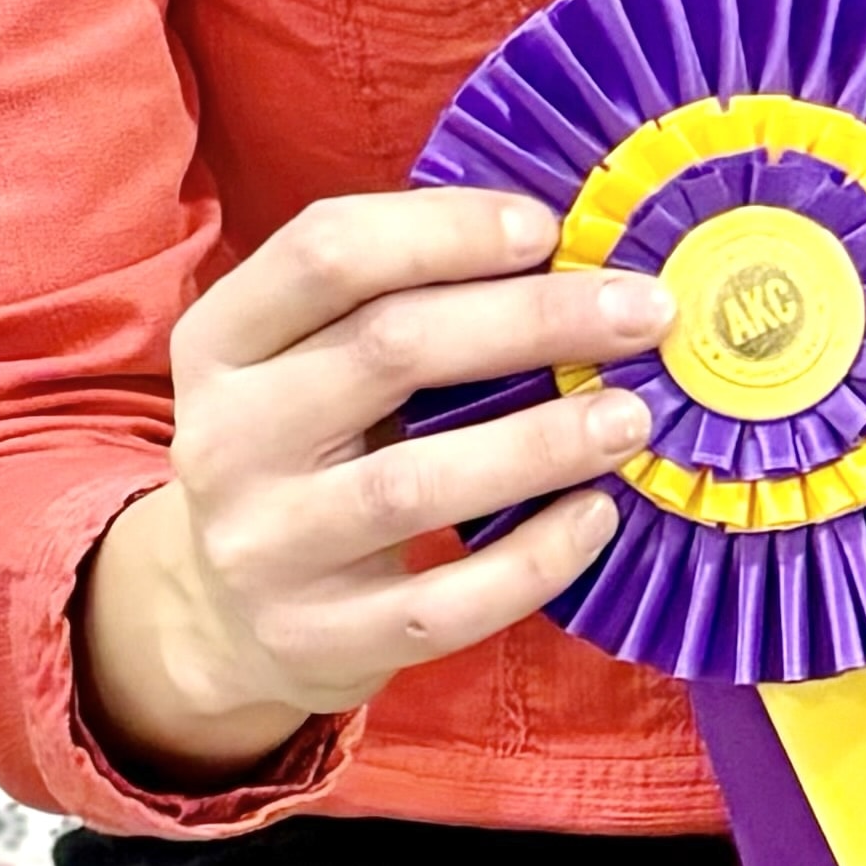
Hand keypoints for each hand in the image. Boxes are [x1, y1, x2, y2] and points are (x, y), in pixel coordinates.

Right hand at [76, 186, 668, 782]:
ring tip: (632, 417)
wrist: (220, 618)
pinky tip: (596, 516)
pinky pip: (443, 604)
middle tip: (644, 312)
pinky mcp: (319, 638)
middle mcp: (226, 438)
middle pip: (389, 351)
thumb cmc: (307, 451)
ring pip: (413, 483)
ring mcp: (267, 547)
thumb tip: (574, 249)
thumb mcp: (309, 361)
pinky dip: (533, 559)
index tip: (549, 227)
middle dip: (534, 320)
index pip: (325, 252)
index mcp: (224, 341)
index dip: (445, 228)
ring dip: (541, 443)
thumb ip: (402, 300)